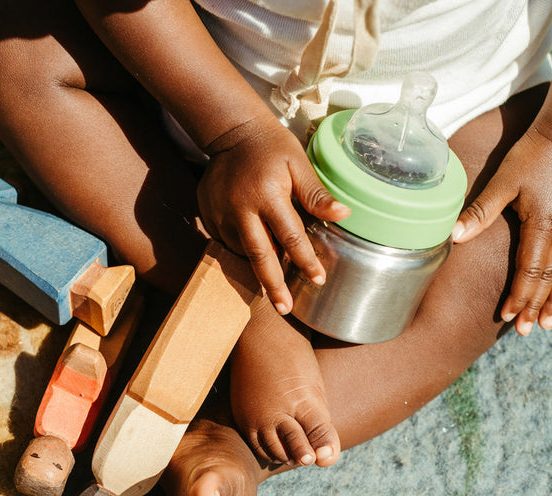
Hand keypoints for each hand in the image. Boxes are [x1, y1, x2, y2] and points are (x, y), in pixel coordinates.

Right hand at [197, 117, 348, 313]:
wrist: (231, 131)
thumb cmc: (271, 147)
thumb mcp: (298, 164)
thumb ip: (316, 194)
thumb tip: (343, 216)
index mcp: (268, 194)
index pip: (291, 236)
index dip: (305, 260)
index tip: (317, 279)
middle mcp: (241, 208)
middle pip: (260, 255)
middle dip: (273, 284)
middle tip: (284, 309)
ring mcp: (221, 214)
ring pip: (243, 252)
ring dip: (259, 268)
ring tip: (273, 286)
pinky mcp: (208, 216)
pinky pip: (229, 242)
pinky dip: (244, 250)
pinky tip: (256, 250)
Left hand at [452, 127, 551, 334]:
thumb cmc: (530, 155)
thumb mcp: (502, 181)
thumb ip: (479, 211)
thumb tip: (453, 236)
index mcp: (541, 226)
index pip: (528, 272)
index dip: (518, 296)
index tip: (507, 317)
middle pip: (548, 279)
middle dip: (535, 307)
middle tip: (525, 332)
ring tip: (546, 323)